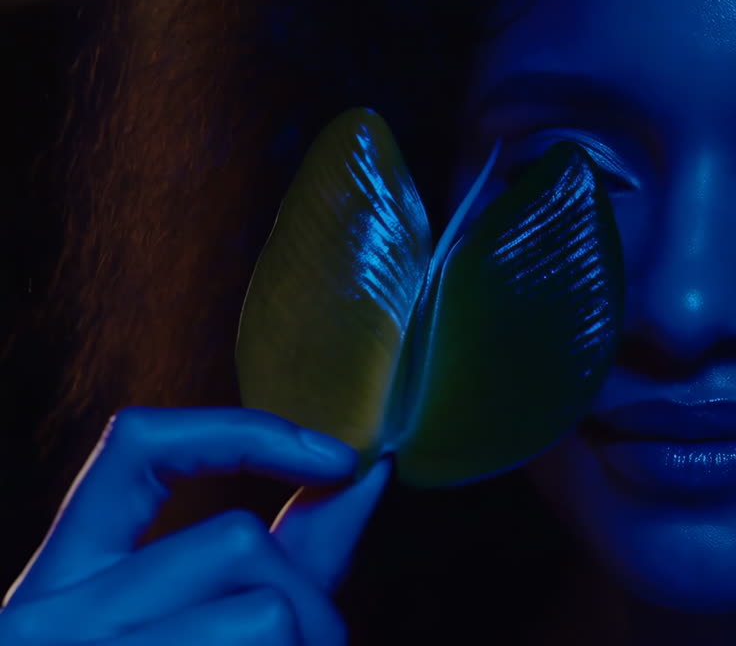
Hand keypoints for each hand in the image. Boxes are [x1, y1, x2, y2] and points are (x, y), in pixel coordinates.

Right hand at [0, 405, 391, 644]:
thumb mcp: (205, 630)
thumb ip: (290, 557)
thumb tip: (366, 472)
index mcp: (63, 583)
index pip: (137, 445)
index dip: (245, 433)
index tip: (335, 458)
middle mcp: (46, 617)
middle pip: (238, 540)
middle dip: (310, 601)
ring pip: (266, 607)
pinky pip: (266, 641)